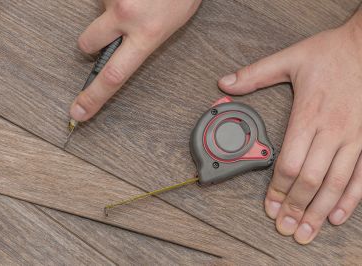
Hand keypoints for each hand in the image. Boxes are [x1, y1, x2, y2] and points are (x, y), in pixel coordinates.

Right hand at [70, 0, 200, 121]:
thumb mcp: (174, 20)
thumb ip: (146, 38)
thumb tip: (124, 48)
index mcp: (148, 33)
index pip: (113, 76)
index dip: (93, 98)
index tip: (78, 113)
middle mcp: (126, 15)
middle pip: (86, 44)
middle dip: (93, 41)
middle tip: (112, 30)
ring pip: (98, 12)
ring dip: (112, 7)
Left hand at [218, 10, 361, 243]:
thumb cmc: (331, 52)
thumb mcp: (290, 58)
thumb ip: (255, 74)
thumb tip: (224, 84)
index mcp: (309, 115)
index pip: (290, 163)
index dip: (278, 189)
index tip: (268, 206)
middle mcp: (333, 131)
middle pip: (312, 179)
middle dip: (296, 207)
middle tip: (284, 228)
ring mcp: (355, 137)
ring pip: (337, 183)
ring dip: (320, 211)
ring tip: (306, 231)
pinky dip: (351, 199)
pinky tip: (338, 216)